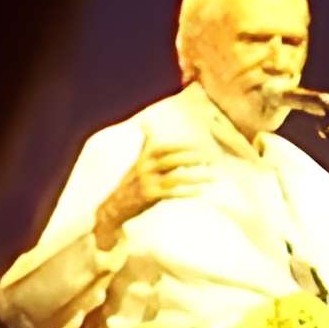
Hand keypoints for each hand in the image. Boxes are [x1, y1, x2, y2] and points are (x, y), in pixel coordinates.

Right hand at [94, 138, 212, 246]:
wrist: (116, 205)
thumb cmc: (132, 181)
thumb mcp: (138, 161)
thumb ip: (147, 144)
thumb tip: (147, 122)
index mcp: (144, 158)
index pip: (165, 147)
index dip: (182, 145)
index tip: (199, 145)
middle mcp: (145, 168)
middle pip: (172, 160)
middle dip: (192, 158)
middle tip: (210, 159)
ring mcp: (148, 182)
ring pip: (176, 177)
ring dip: (196, 177)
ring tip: (212, 178)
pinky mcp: (151, 197)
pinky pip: (173, 193)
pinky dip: (187, 192)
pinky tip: (200, 192)